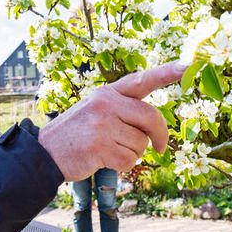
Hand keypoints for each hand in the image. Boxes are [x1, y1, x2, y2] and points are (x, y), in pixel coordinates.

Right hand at [38, 61, 186, 180]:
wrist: (43, 153)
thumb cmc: (76, 134)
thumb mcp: (95, 111)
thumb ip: (123, 111)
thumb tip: (155, 130)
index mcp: (107, 93)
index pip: (141, 80)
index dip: (165, 73)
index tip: (187, 65)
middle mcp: (105, 103)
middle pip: (150, 117)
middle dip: (160, 136)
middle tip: (161, 148)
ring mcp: (101, 124)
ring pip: (141, 144)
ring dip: (133, 154)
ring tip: (110, 151)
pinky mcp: (99, 146)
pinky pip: (129, 160)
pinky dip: (122, 166)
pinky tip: (103, 161)